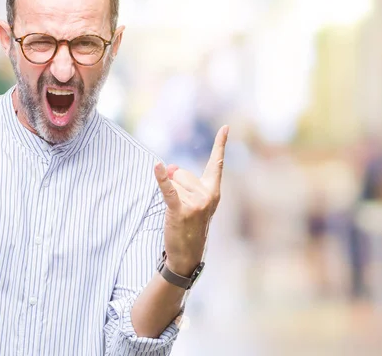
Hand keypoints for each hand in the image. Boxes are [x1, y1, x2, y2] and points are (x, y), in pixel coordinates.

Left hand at [154, 126, 228, 275]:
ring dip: (170, 195)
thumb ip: (183, 181)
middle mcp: (208, 195)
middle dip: (175, 186)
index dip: (220, 144)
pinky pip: (168, 190)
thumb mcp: (193, 202)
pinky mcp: (180, 210)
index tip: (225, 127)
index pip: (217, 164)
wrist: (188, 254)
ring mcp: (195, 204)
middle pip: (182, 173)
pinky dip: (160, 179)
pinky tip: (156, 167)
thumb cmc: (190, 225)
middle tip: (182, 208)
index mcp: (214, 192)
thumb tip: (167, 167)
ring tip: (178, 214)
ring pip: (172, 182)